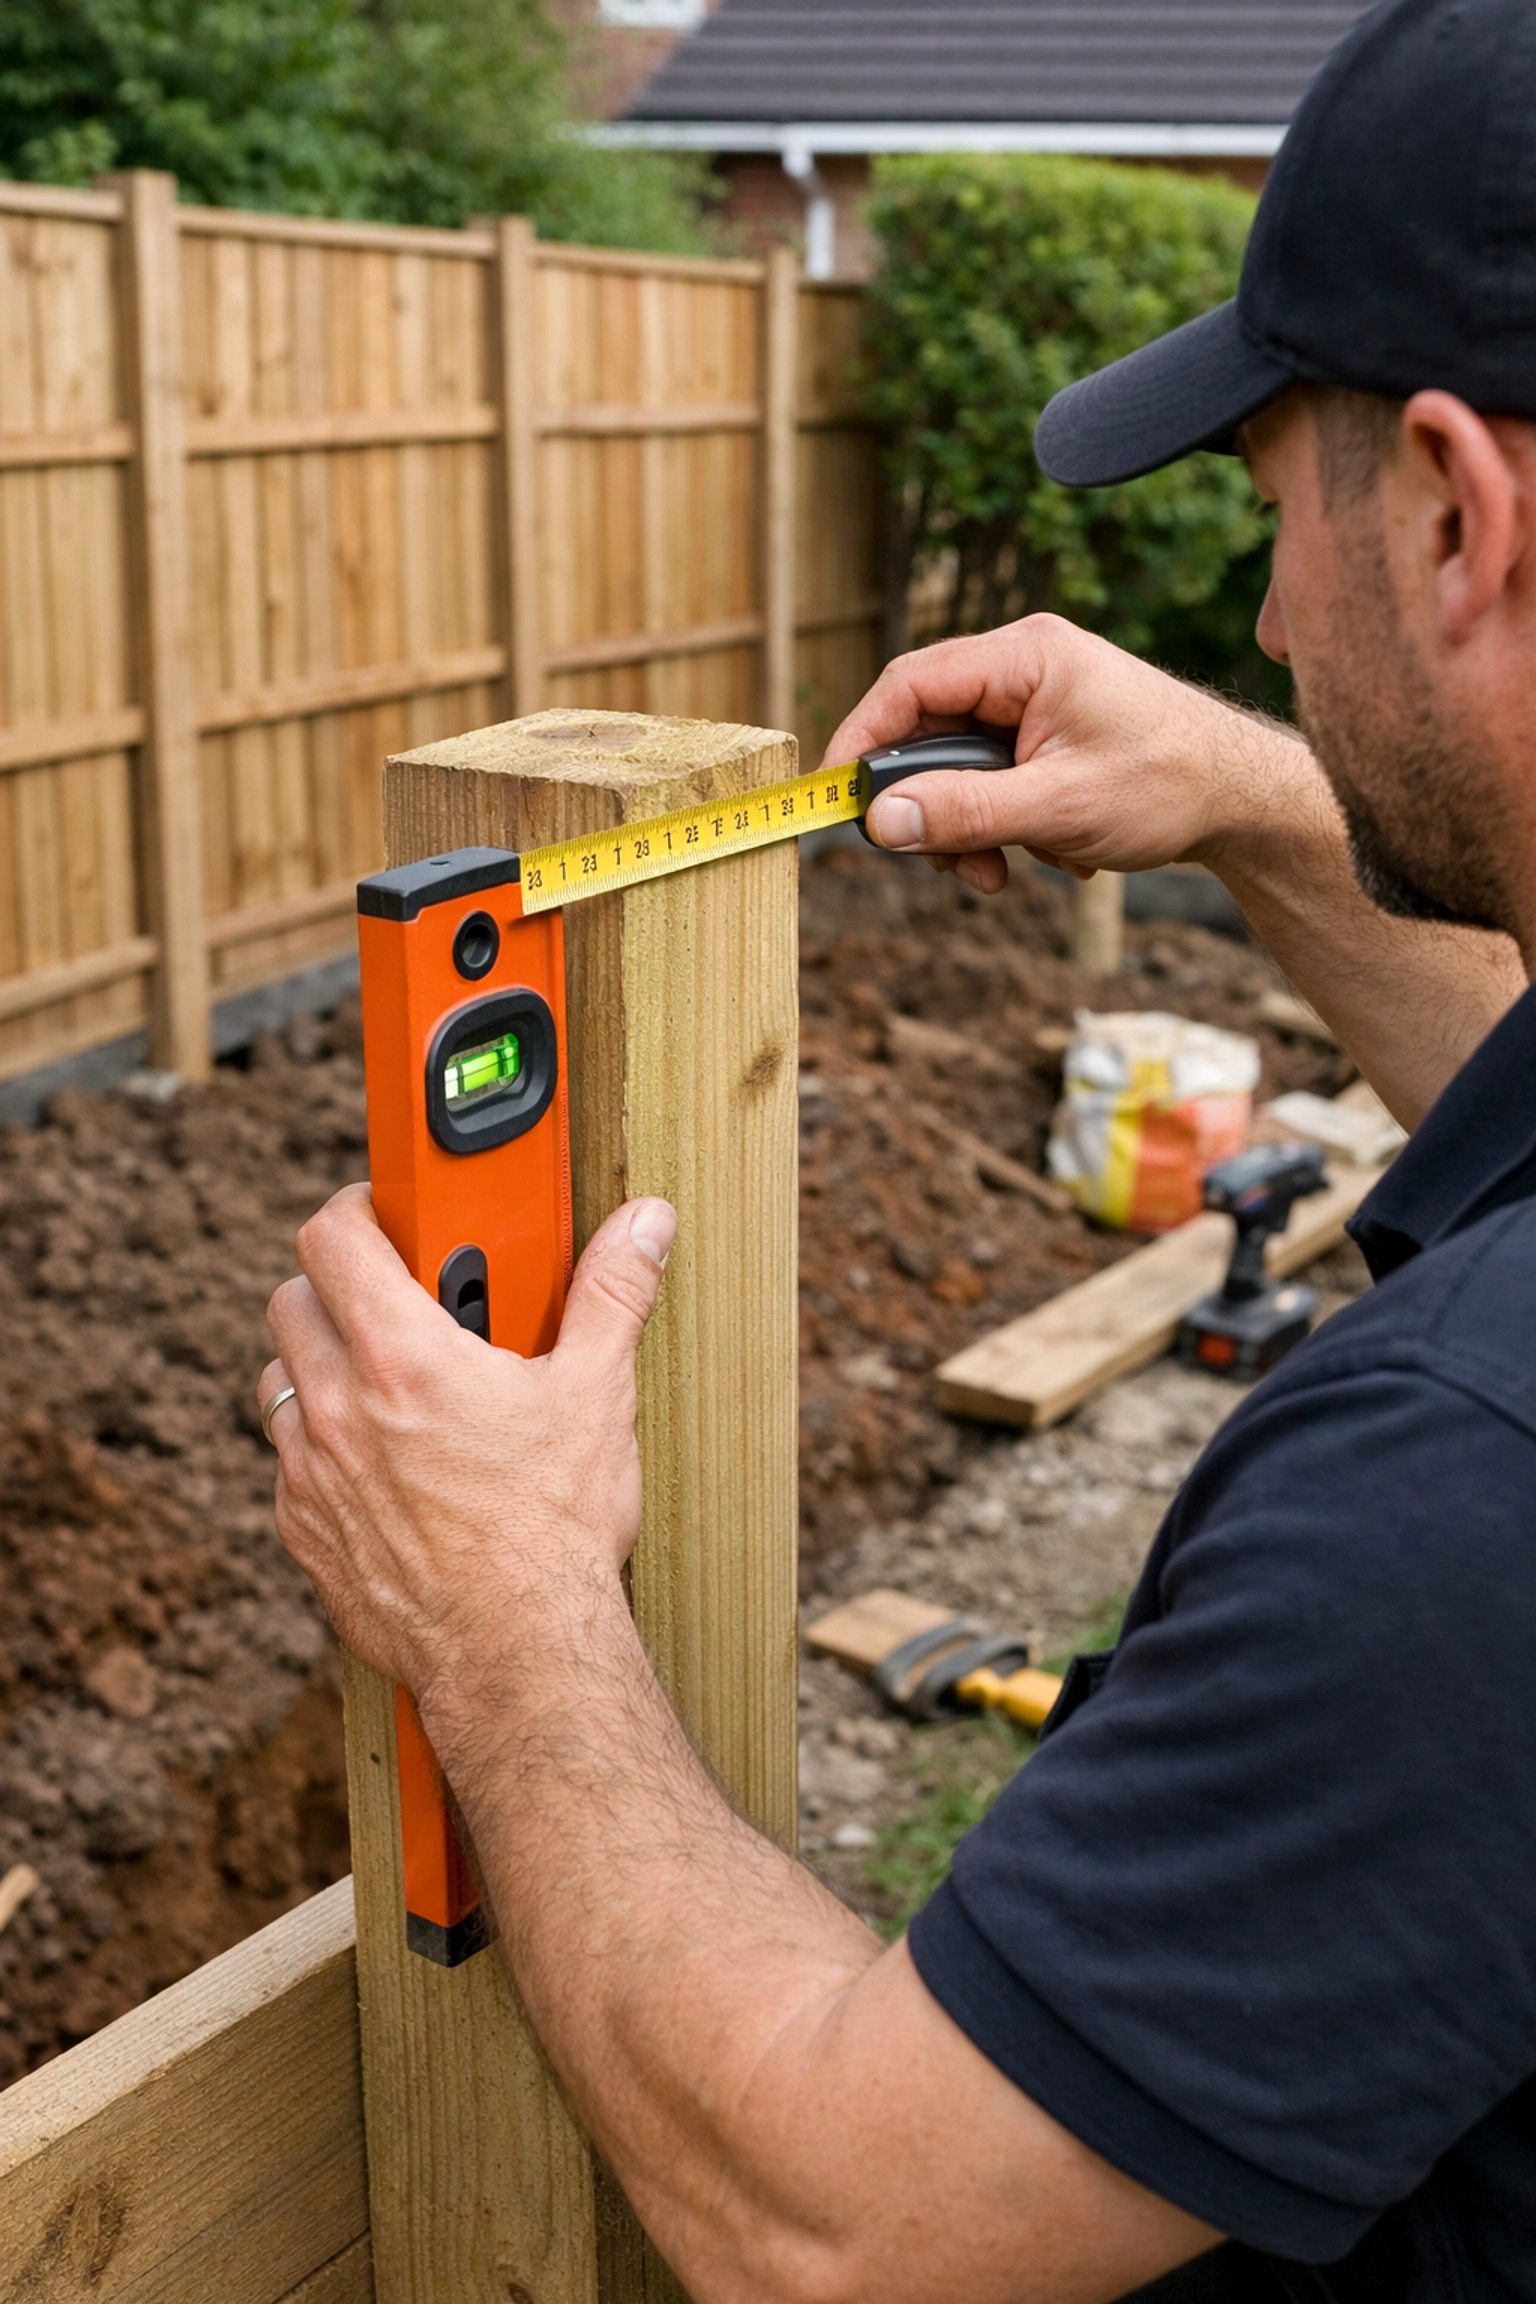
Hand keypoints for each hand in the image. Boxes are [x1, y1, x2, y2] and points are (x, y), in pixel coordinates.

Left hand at [257, 1184, 675, 1714]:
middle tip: (398, 1302)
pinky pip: (288, 1464)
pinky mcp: (304, 1532)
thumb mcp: (595, 1394)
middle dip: (338, 1289)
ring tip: (391, 1383)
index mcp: (403, 1358)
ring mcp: (310, 1473)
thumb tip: (643, 1226)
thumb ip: (612, 1293)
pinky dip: (322, 1448)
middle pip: (291, 1301)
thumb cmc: (553, 1528)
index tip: (387, 1217)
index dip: (354, 1212)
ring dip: (322, 1368)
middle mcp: (338, 1408)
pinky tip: (385, 1464)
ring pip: (280, 1382)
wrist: (516, 1652)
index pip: (331, 1239)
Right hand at [825, 615, 1310, 893]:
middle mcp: (1025, 667)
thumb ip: (964, 812)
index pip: (910, 684)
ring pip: (958, 766)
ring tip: (1005, 871)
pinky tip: (1051, 852)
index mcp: (1026, 655)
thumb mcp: (1057, 807)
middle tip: (947, 862)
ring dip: (970, 828)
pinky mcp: (1049, 737)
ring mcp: (1038, 702)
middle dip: (931, 806)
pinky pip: (993, 780)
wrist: (1245, 801)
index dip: (863, 740)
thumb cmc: (1170, 785)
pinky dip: (1005, 826)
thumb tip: (880, 822)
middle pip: (929, 731)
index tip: (837, 797)